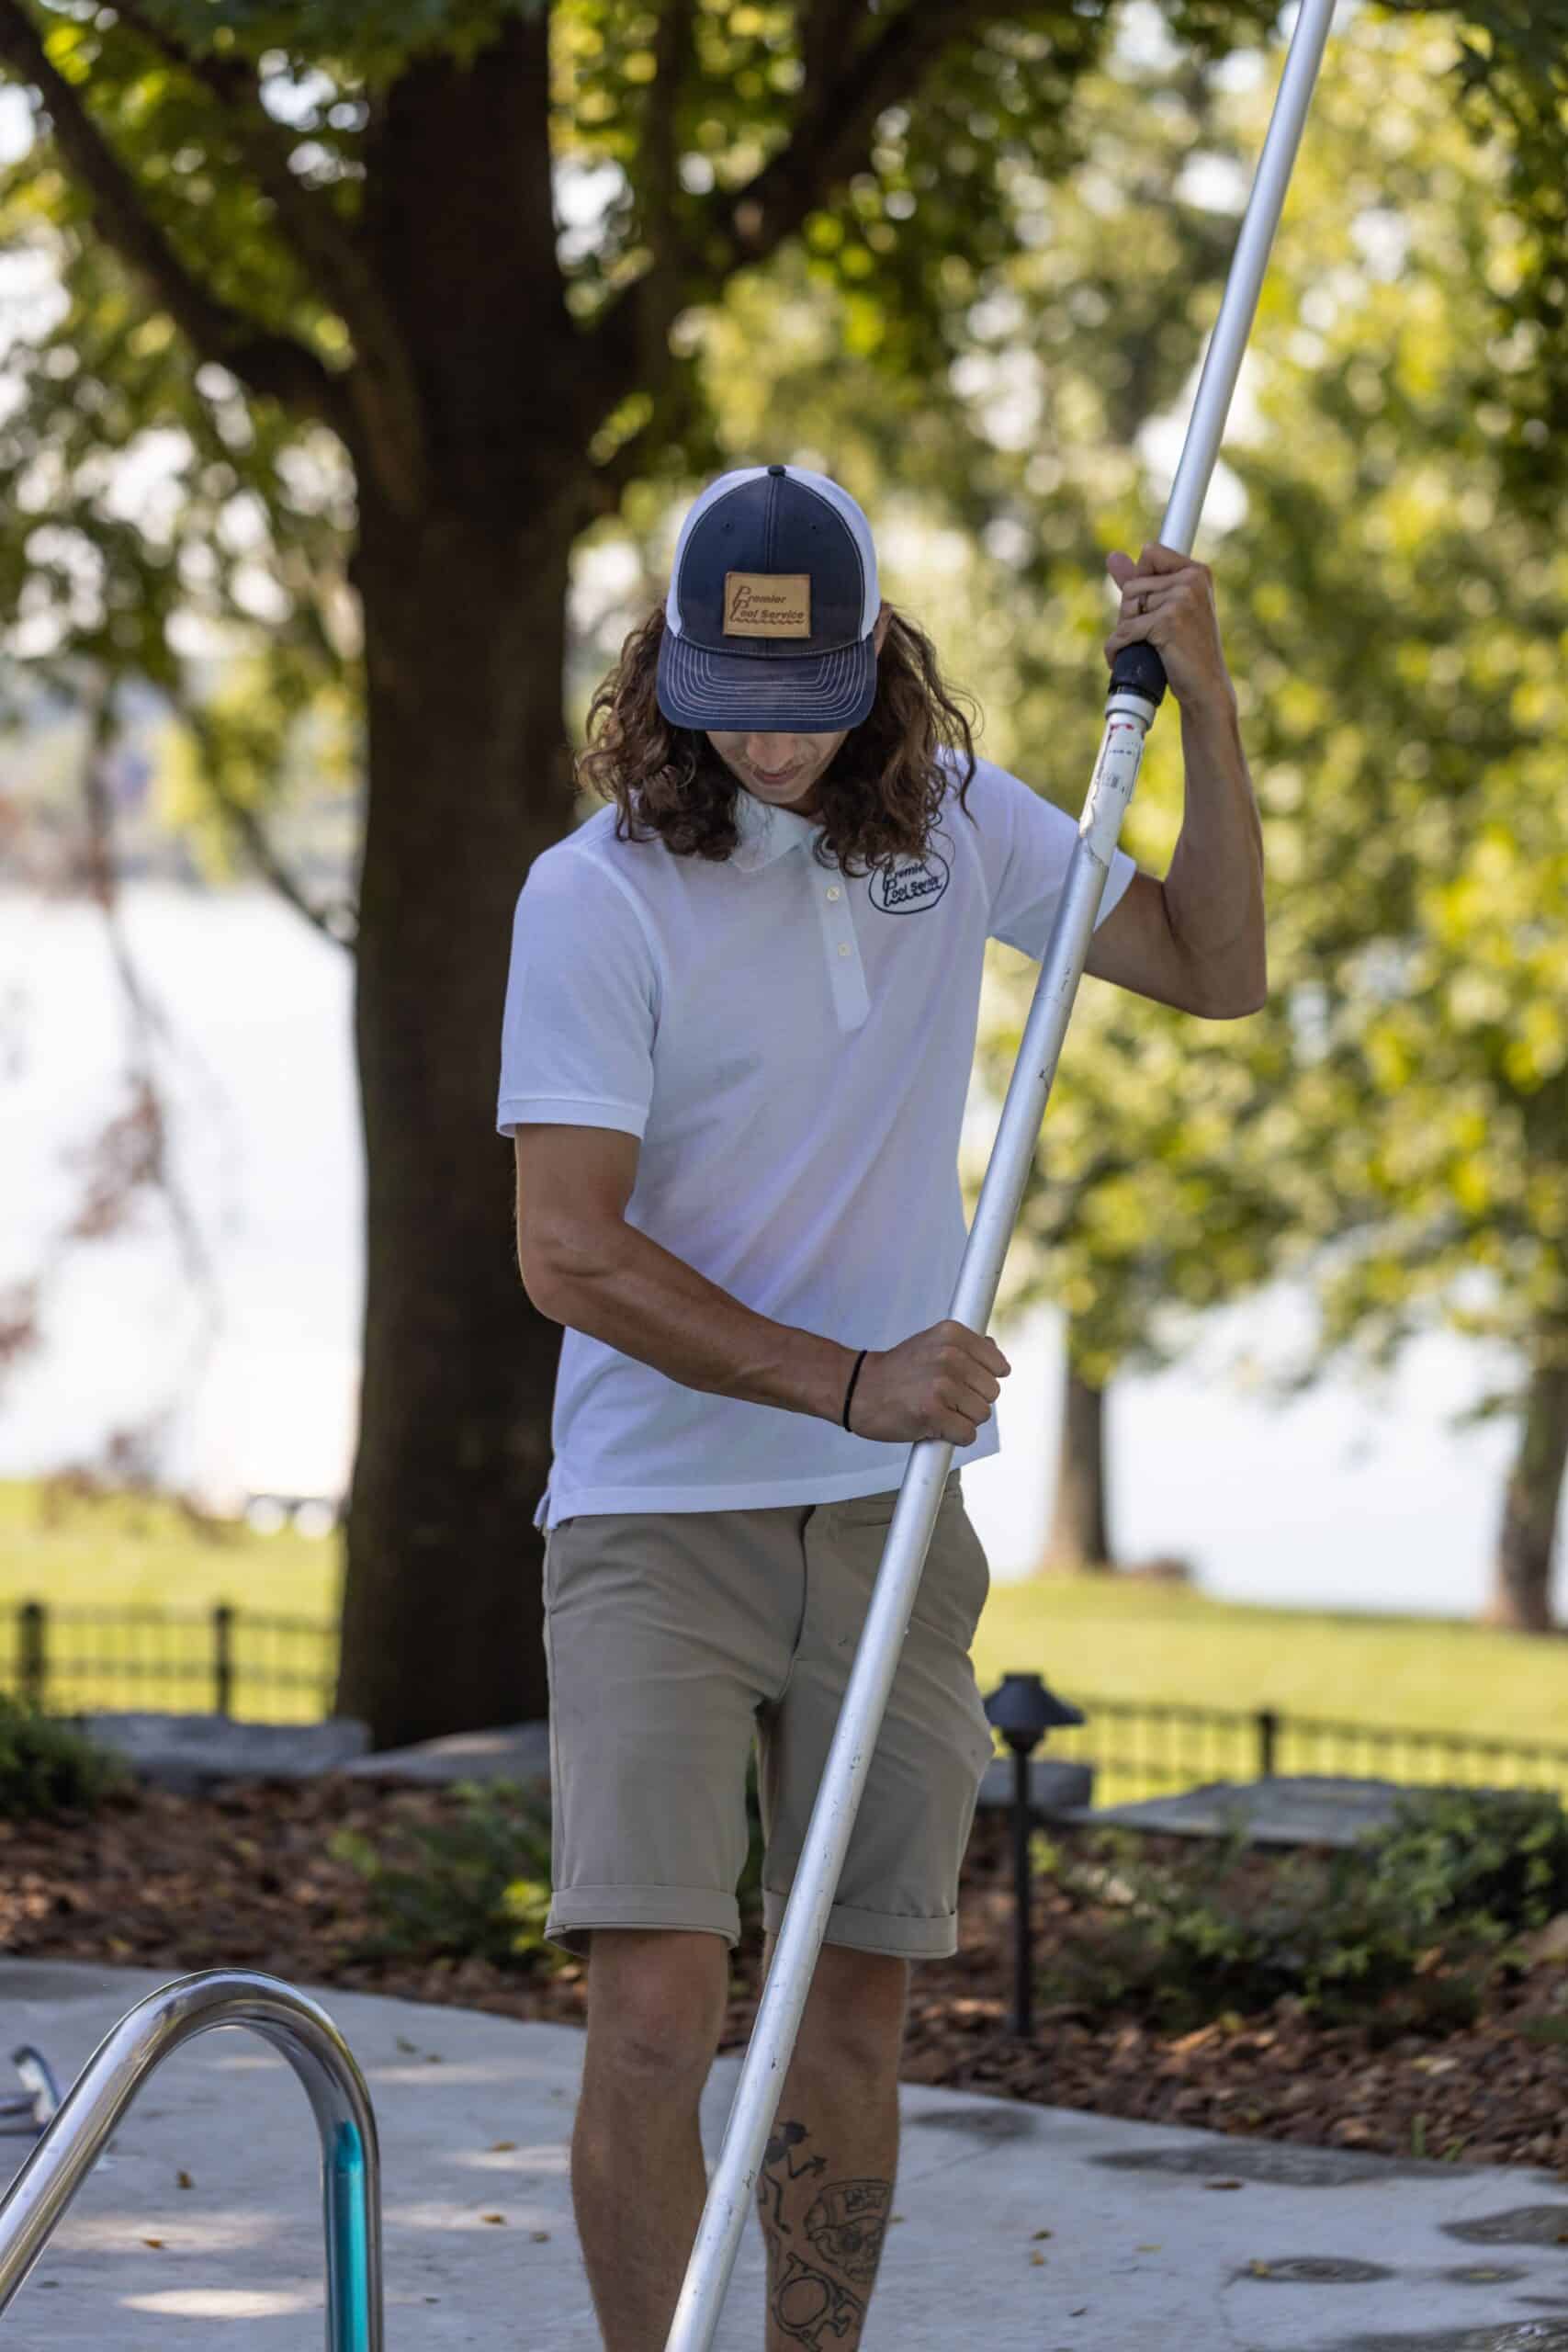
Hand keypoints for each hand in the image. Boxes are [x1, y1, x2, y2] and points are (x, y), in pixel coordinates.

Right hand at [847, 1320, 1010, 1445]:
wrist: (857, 1389)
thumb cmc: (896, 1372)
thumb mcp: (931, 1343)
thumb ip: (965, 1347)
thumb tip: (996, 1353)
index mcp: (953, 1334)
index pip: (998, 1365)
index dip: (983, 1380)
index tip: (963, 1383)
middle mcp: (950, 1355)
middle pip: (992, 1392)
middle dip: (972, 1401)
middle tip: (944, 1398)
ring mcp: (942, 1384)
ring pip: (982, 1414)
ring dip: (962, 1419)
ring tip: (936, 1410)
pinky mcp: (934, 1413)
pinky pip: (967, 1434)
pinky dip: (954, 1437)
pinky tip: (935, 1426)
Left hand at [1104, 542, 1233, 711]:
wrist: (1206, 687)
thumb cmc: (1187, 650)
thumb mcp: (1170, 609)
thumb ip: (1142, 580)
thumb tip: (1112, 556)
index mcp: (1197, 572)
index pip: (1150, 552)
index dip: (1139, 581)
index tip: (1149, 607)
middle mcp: (1192, 580)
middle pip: (1132, 585)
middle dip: (1129, 613)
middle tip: (1146, 636)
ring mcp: (1181, 599)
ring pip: (1127, 607)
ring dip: (1124, 632)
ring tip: (1142, 647)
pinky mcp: (1167, 622)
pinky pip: (1124, 631)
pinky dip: (1116, 649)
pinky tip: (1120, 660)